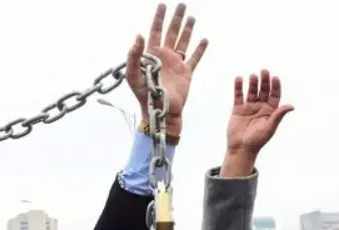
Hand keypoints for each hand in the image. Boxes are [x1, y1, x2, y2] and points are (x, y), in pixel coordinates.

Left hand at [126, 3, 208, 136]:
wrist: (161, 111)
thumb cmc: (144, 95)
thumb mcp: (134, 75)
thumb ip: (134, 56)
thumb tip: (138, 35)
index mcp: (152, 55)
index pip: (155, 31)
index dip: (159, 18)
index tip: (162, 5)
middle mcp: (164, 56)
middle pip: (171, 32)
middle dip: (175, 18)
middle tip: (181, 4)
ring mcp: (176, 64)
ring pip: (183, 42)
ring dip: (187, 30)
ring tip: (191, 17)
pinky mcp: (186, 72)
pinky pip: (195, 58)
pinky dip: (200, 49)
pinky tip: (204, 40)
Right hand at [220, 70, 292, 176]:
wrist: (241, 148)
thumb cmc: (257, 140)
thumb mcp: (270, 127)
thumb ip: (278, 115)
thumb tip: (291, 106)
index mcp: (270, 111)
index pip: (275, 95)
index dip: (275, 86)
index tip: (275, 78)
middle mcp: (260, 107)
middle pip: (264, 91)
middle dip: (264, 81)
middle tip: (264, 71)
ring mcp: (249, 107)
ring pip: (252, 92)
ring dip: (253, 83)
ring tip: (253, 76)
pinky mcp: (238, 109)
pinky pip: (238, 96)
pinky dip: (238, 87)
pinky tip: (239, 79)